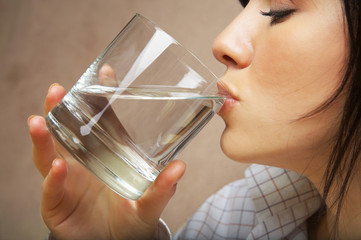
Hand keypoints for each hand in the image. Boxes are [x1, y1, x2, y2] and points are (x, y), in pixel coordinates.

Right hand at [28, 81, 185, 239]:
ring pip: (48, 155)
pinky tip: (57, 168)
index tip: (106, 72)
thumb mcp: (148, 202)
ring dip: (43, 138)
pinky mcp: (56, 204)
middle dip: (58, 110)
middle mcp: (81, 164)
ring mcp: (65, 182)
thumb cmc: (130, 219)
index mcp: (103, 156)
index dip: (100, 98)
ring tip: (40, 121)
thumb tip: (180, 167)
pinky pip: (51, 189)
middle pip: (65, 132)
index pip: (99, 122)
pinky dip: (52, 179)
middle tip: (58, 91)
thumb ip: (162, 188)